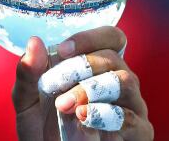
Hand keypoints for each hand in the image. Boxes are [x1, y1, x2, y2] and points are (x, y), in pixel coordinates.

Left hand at [12, 26, 153, 139]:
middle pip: (113, 58)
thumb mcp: (28, 101)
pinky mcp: (139, 132)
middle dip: (81, 67)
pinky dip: (103, 115)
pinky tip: (82, 117)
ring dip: (91, 90)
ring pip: (125, 81)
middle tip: (56, 87)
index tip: (63, 49)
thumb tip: (35, 42)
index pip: (111, 37)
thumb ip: (29, 74)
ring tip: (65, 106)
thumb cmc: (43, 127)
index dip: (90, 38)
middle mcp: (121, 82)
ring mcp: (133, 107)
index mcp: (100, 67)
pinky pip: (130, 118)